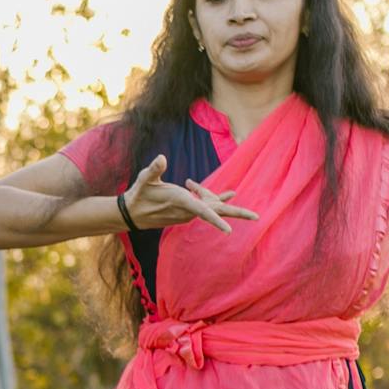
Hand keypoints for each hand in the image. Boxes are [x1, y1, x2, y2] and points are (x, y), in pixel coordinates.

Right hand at [118, 155, 259, 233]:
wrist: (132, 214)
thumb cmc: (138, 195)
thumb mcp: (144, 180)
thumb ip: (153, 170)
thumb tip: (162, 158)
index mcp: (180, 202)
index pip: (201, 211)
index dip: (215, 220)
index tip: (229, 231)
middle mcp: (187, 211)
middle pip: (216, 213)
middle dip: (236, 213)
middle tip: (257, 216)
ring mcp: (188, 213)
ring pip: (210, 205)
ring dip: (217, 196)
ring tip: (235, 196)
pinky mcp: (187, 212)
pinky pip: (205, 205)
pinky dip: (210, 196)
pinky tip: (220, 190)